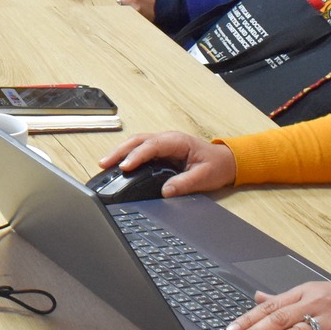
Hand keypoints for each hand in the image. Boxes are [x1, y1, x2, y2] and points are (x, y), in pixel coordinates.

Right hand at [98, 130, 235, 195]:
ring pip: (135, 143)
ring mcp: (162, 143)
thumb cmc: (216, 165)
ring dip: (119, 151)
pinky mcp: (160, 151)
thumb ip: (184, 184)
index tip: (124, 166)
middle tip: (104, 163)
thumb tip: (165, 191)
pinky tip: (117, 164)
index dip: (136, 156)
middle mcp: (167, 139)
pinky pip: (139, 149)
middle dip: (119, 151)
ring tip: (104, 164)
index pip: (151, 146)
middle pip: (137, 141)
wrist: (226, 161)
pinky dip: (126, 155)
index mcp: (177, 141)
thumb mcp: (204, 177)